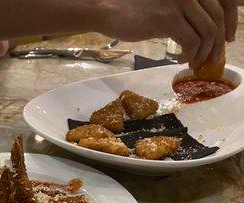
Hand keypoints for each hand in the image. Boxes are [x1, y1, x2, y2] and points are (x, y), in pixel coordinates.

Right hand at [98, 0, 237, 67]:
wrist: (107, 10)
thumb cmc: (131, 11)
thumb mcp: (164, 8)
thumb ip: (183, 16)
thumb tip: (200, 36)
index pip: (222, 3)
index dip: (229, 23)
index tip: (226, 40)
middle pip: (217, 19)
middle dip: (217, 43)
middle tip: (211, 59)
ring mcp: (180, 3)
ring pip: (207, 32)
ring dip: (203, 52)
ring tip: (193, 63)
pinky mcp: (168, 19)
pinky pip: (191, 41)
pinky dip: (190, 54)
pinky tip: (181, 59)